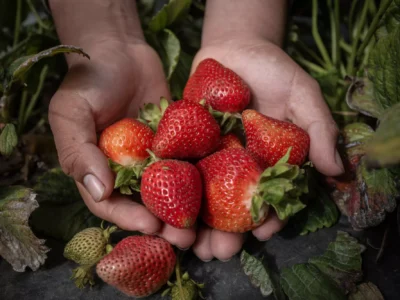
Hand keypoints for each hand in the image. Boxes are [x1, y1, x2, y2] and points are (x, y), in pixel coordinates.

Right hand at [48, 40, 194, 248]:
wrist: (120, 50)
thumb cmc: (88, 81)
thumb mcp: (70, 113)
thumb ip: (77, 151)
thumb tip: (97, 189)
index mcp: (99, 170)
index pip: (111, 204)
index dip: (129, 218)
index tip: (151, 227)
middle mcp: (128, 170)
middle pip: (146, 204)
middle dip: (164, 223)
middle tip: (185, 238)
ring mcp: (154, 157)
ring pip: (171, 190)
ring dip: (186, 209)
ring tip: (204, 226)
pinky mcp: (177, 142)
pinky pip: (189, 162)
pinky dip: (202, 178)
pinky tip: (219, 190)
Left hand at [190, 38, 344, 260]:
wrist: (234, 47)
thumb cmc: (273, 70)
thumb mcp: (302, 94)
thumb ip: (318, 128)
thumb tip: (336, 170)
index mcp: (268, 162)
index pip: (271, 196)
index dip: (270, 216)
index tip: (263, 234)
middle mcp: (239, 166)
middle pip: (233, 205)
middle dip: (226, 231)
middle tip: (217, 252)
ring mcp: (211, 157)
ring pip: (203, 196)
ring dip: (195, 222)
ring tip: (188, 244)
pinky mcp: (185, 144)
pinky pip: (177, 169)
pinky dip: (169, 190)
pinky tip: (161, 209)